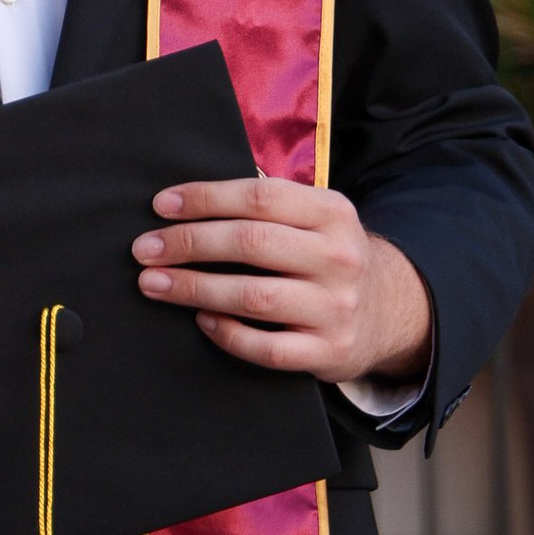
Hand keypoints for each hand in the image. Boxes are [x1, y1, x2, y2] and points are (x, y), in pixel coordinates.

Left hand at [132, 178, 433, 387]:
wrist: (389, 311)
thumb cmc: (327, 256)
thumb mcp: (316, 217)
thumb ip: (270, 200)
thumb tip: (198, 182)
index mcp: (332, 211)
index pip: (260, 197)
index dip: (205, 198)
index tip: (161, 206)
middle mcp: (339, 257)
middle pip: (250, 243)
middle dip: (189, 244)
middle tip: (144, 249)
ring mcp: (335, 307)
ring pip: (253, 296)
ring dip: (194, 289)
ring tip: (154, 284)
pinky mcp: (328, 351)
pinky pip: (266, 348)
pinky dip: (227, 334)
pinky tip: (200, 320)